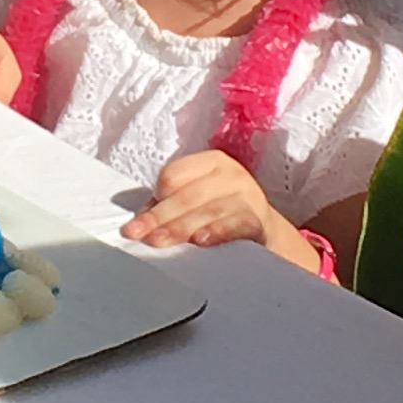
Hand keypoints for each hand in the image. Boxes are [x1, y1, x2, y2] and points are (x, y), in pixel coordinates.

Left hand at [124, 148, 279, 250]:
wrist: (263, 229)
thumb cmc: (222, 212)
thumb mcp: (196, 201)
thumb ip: (169, 204)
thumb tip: (140, 220)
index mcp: (210, 162)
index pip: (174, 174)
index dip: (156, 197)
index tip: (142, 219)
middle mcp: (230, 173)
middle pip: (187, 195)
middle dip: (160, 217)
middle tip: (138, 234)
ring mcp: (247, 195)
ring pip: (208, 210)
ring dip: (180, 227)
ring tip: (159, 241)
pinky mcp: (258, 218)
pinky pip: (235, 224)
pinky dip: (217, 231)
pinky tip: (201, 240)